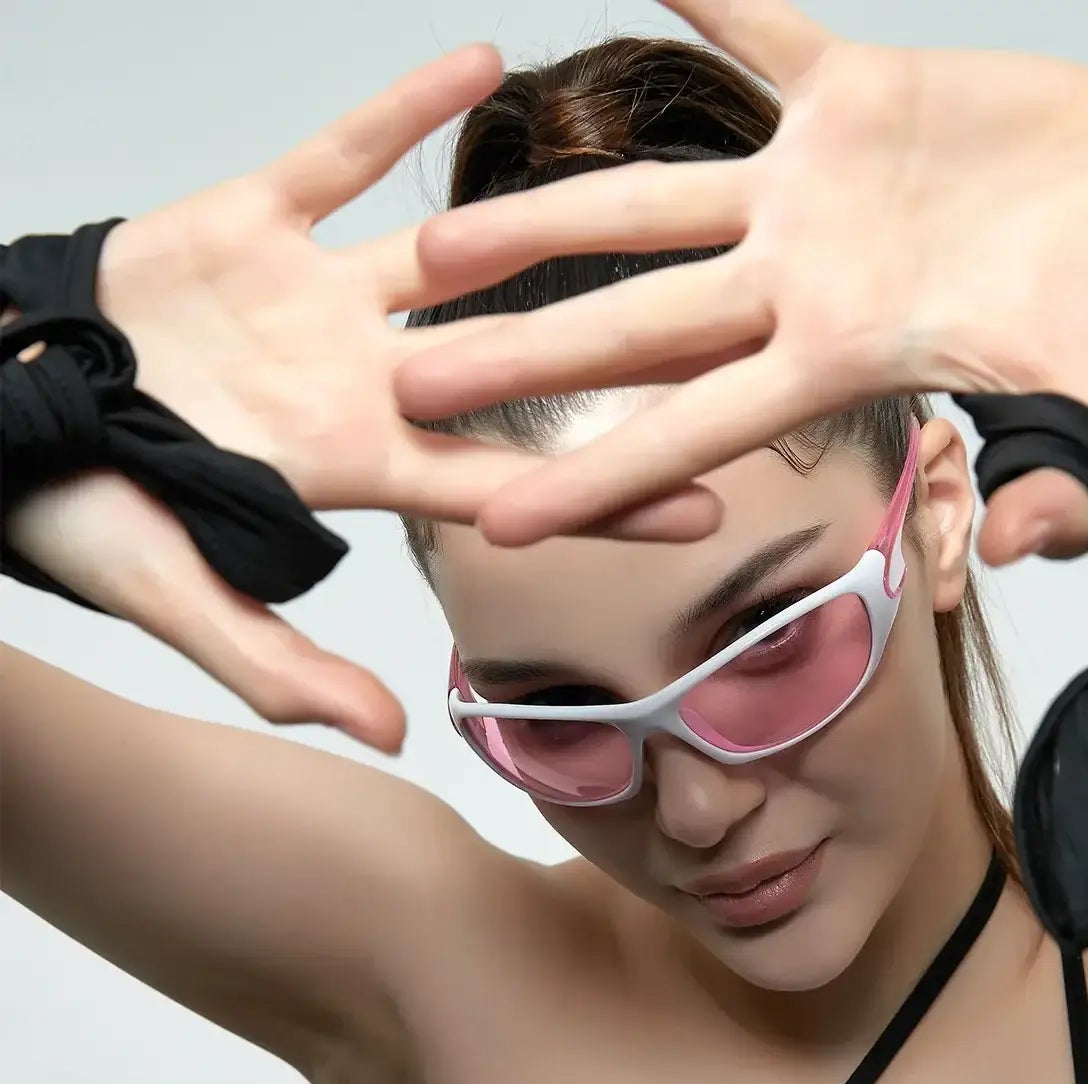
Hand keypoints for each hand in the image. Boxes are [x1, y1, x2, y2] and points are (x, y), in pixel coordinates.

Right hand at [3, 45, 718, 751]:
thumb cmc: (82, 516)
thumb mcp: (178, 601)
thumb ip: (282, 668)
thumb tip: (393, 739)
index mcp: (351, 467)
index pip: (505, 484)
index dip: (605, 494)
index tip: (712, 500)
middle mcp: (355, 382)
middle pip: (513, 368)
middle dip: (618, 358)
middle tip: (732, 340)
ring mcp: (312, 302)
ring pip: (449, 255)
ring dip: (542, 224)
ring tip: (649, 194)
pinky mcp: (254, 222)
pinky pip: (340, 156)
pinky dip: (399, 112)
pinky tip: (482, 63)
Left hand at [397, 0, 1087, 566]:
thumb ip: (1051, 489)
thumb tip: (1003, 553)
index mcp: (839, 361)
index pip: (692, 430)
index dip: (593, 476)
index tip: (491, 520)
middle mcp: (800, 282)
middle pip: (634, 322)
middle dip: (521, 350)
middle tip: (404, 370)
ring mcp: (816, 189)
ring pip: (655, 197)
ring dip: (550, 207)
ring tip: (436, 229)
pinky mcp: (859, 92)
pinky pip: (763, 27)